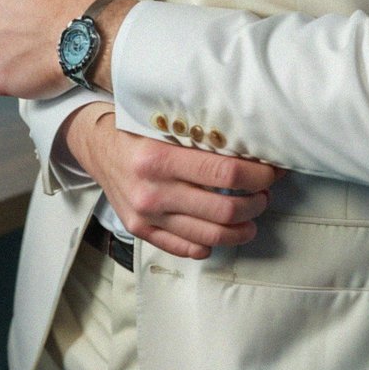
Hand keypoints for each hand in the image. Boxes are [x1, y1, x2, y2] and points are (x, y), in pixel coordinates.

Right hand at [66, 103, 283, 259]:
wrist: (96, 146)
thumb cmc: (136, 128)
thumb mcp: (164, 122)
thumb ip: (200, 133)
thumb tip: (250, 143)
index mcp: (159, 158)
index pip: (224, 174)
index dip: (258, 175)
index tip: (272, 171)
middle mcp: (152, 191)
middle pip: (223, 209)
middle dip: (255, 203)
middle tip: (265, 194)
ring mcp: (146, 216)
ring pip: (210, 235)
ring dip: (241, 228)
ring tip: (252, 216)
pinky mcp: (141, 231)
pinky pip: (186, 248)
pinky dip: (211, 243)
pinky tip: (222, 231)